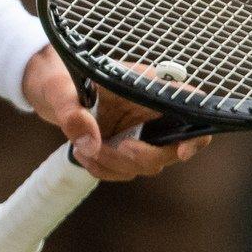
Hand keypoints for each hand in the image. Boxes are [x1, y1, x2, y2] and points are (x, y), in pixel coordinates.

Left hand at [21, 45, 212, 181]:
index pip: (190, 107)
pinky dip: (105, 170)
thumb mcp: (59, 90)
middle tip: (119, 148)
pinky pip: (126, 171)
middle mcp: (152, 111)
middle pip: (173, 147)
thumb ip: (71, 111)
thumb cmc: (63, 80)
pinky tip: (84, 155)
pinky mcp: (128, 149)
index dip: (196, 133)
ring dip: (116, 164)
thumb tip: (90, 144)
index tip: (181, 152)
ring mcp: (143, 133)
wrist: (54, 90)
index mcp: (148, 86)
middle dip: (143, 156)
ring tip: (84, 149)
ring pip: (148, 164)